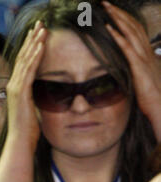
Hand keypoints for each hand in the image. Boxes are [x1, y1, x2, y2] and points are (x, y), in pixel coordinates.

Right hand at [6, 21, 47, 149]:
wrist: (20, 142)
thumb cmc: (27, 131)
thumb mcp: (33, 110)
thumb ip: (35, 99)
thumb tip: (44, 96)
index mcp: (16, 89)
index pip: (23, 63)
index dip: (30, 48)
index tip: (37, 35)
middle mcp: (13, 85)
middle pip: (23, 57)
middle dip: (32, 40)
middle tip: (39, 25)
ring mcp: (15, 88)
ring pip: (26, 60)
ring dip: (35, 43)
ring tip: (42, 29)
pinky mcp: (21, 92)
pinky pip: (29, 70)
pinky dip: (35, 56)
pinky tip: (41, 45)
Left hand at [103, 1, 160, 139]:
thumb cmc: (152, 96)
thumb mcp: (144, 78)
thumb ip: (137, 69)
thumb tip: (130, 67)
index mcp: (147, 54)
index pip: (136, 31)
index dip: (125, 19)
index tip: (113, 11)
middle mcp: (147, 52)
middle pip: (133, 26)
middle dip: (119, 13)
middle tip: (106, 2)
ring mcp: (143, 58)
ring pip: (131, 32)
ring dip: (118, 18)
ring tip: (107, 8)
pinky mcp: (139, 66)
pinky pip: (128, 48)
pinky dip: (118, 36)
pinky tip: (109, 28)